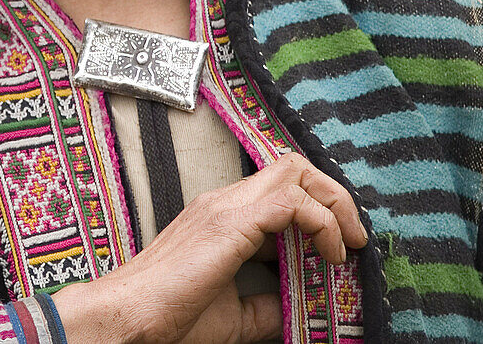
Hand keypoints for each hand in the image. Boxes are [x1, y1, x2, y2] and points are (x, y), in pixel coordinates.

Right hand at [52, 152, 367, 343]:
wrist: (129, 316)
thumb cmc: (170, 317)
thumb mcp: (234, 313)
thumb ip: (267, 305)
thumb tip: (301, 308)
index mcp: (224, 214)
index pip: (281, 185)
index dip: (318, 208)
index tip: (338, 248)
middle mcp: (227, 199)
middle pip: (293, 165)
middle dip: (334, 195)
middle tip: (353, 239)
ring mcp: (228, 205)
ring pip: (295, 171)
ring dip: (334, 203)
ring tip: (347, 246)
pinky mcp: (232, 222)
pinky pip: (292, 202)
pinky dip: (321, 223)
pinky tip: (329, 255)